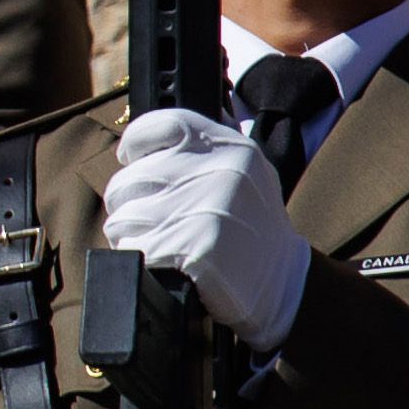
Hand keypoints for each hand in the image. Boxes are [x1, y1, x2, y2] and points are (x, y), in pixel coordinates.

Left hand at [103, 109, 311, 353]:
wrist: (286, 283)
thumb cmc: (249, 227)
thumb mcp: (240, 174)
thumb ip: (198, 152)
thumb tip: (137, 148)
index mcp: (231, 148)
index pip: (162, 125)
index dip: (136, 142)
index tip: (131, 158)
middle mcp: (218, 172)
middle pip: (128, 180)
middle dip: (130, 205)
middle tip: (158, 222)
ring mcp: (204, 210)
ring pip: (122, 218)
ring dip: (132, 235)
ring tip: (166, 243)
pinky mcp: (192, 248)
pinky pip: (133, 249)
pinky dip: (141, 259)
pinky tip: (167, 264)